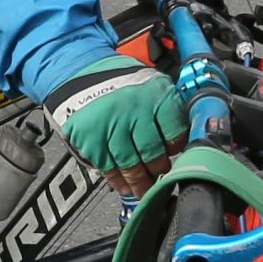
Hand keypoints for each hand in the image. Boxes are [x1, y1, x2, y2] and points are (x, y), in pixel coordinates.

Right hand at [47, 51, 189, 191]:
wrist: (79, 71)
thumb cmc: (120, 82)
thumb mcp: (151, 84)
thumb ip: (167, 111)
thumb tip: (184, 142)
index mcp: (155, 94)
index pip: (176, 132)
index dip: (176, 148)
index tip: (176, 155)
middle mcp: (134, 109)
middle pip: (153, 153)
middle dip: (158, 170)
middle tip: (161, 176)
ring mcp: (111, 125)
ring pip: (131, 165)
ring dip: (139, 182)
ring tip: (145, 190)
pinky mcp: (91, 138)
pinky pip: (108, 167)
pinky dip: (117, 180)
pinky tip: (124, 186)